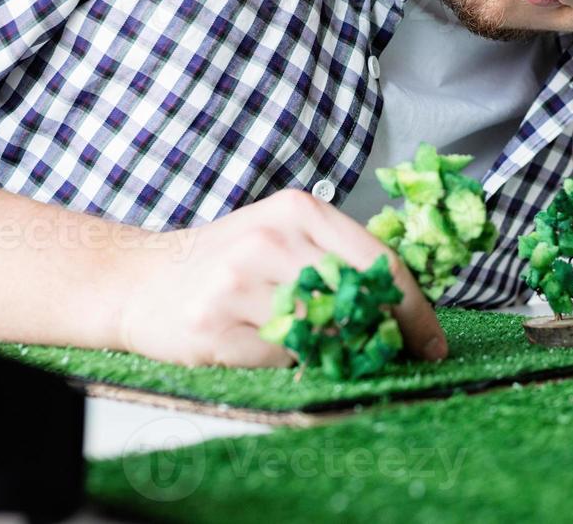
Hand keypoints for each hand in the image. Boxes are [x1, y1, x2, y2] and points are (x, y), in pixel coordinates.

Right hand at [112, 189, 447, 367]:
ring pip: (320, 333)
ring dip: (330, 349)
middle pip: (356, 300)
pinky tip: (263, 346)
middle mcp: (269, 242)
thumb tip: (402, 303)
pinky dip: (285, 362)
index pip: (377, 261)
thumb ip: (334, 256)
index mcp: (296, 211)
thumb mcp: (280, 234)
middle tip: (395, 355)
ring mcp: (237, 284)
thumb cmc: (223, 260)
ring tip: (315, 345)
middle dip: (384, 335)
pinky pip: (280, 359)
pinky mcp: (213, 327)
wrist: (140, 280)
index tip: (432, 340)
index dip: (413, 307)